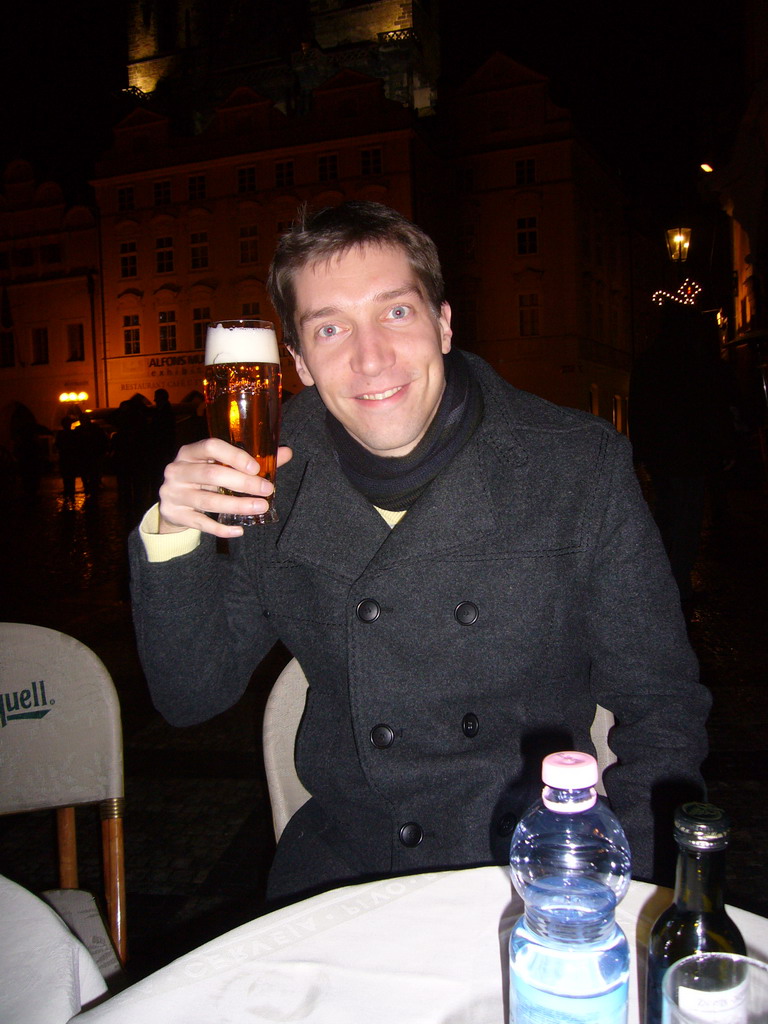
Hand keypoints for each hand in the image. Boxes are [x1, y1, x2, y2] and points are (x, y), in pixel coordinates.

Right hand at [157, 439, 292, 537]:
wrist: (171, 504)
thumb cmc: (203, 480)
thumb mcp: (220, 467)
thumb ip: (252, 461)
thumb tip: (287, 453)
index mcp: (189, 452)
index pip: (210, 446)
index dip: (234, 456)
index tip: (256, 467)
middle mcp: (177, 470)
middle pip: (212, 475)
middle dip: (243, 483)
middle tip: (267, 489)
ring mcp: (173, 493)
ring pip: (208, 501)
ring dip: (237, 505)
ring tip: (261, 507)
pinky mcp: (174, 514)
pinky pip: (201, 523)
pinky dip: (222, 529)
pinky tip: (240, 529)